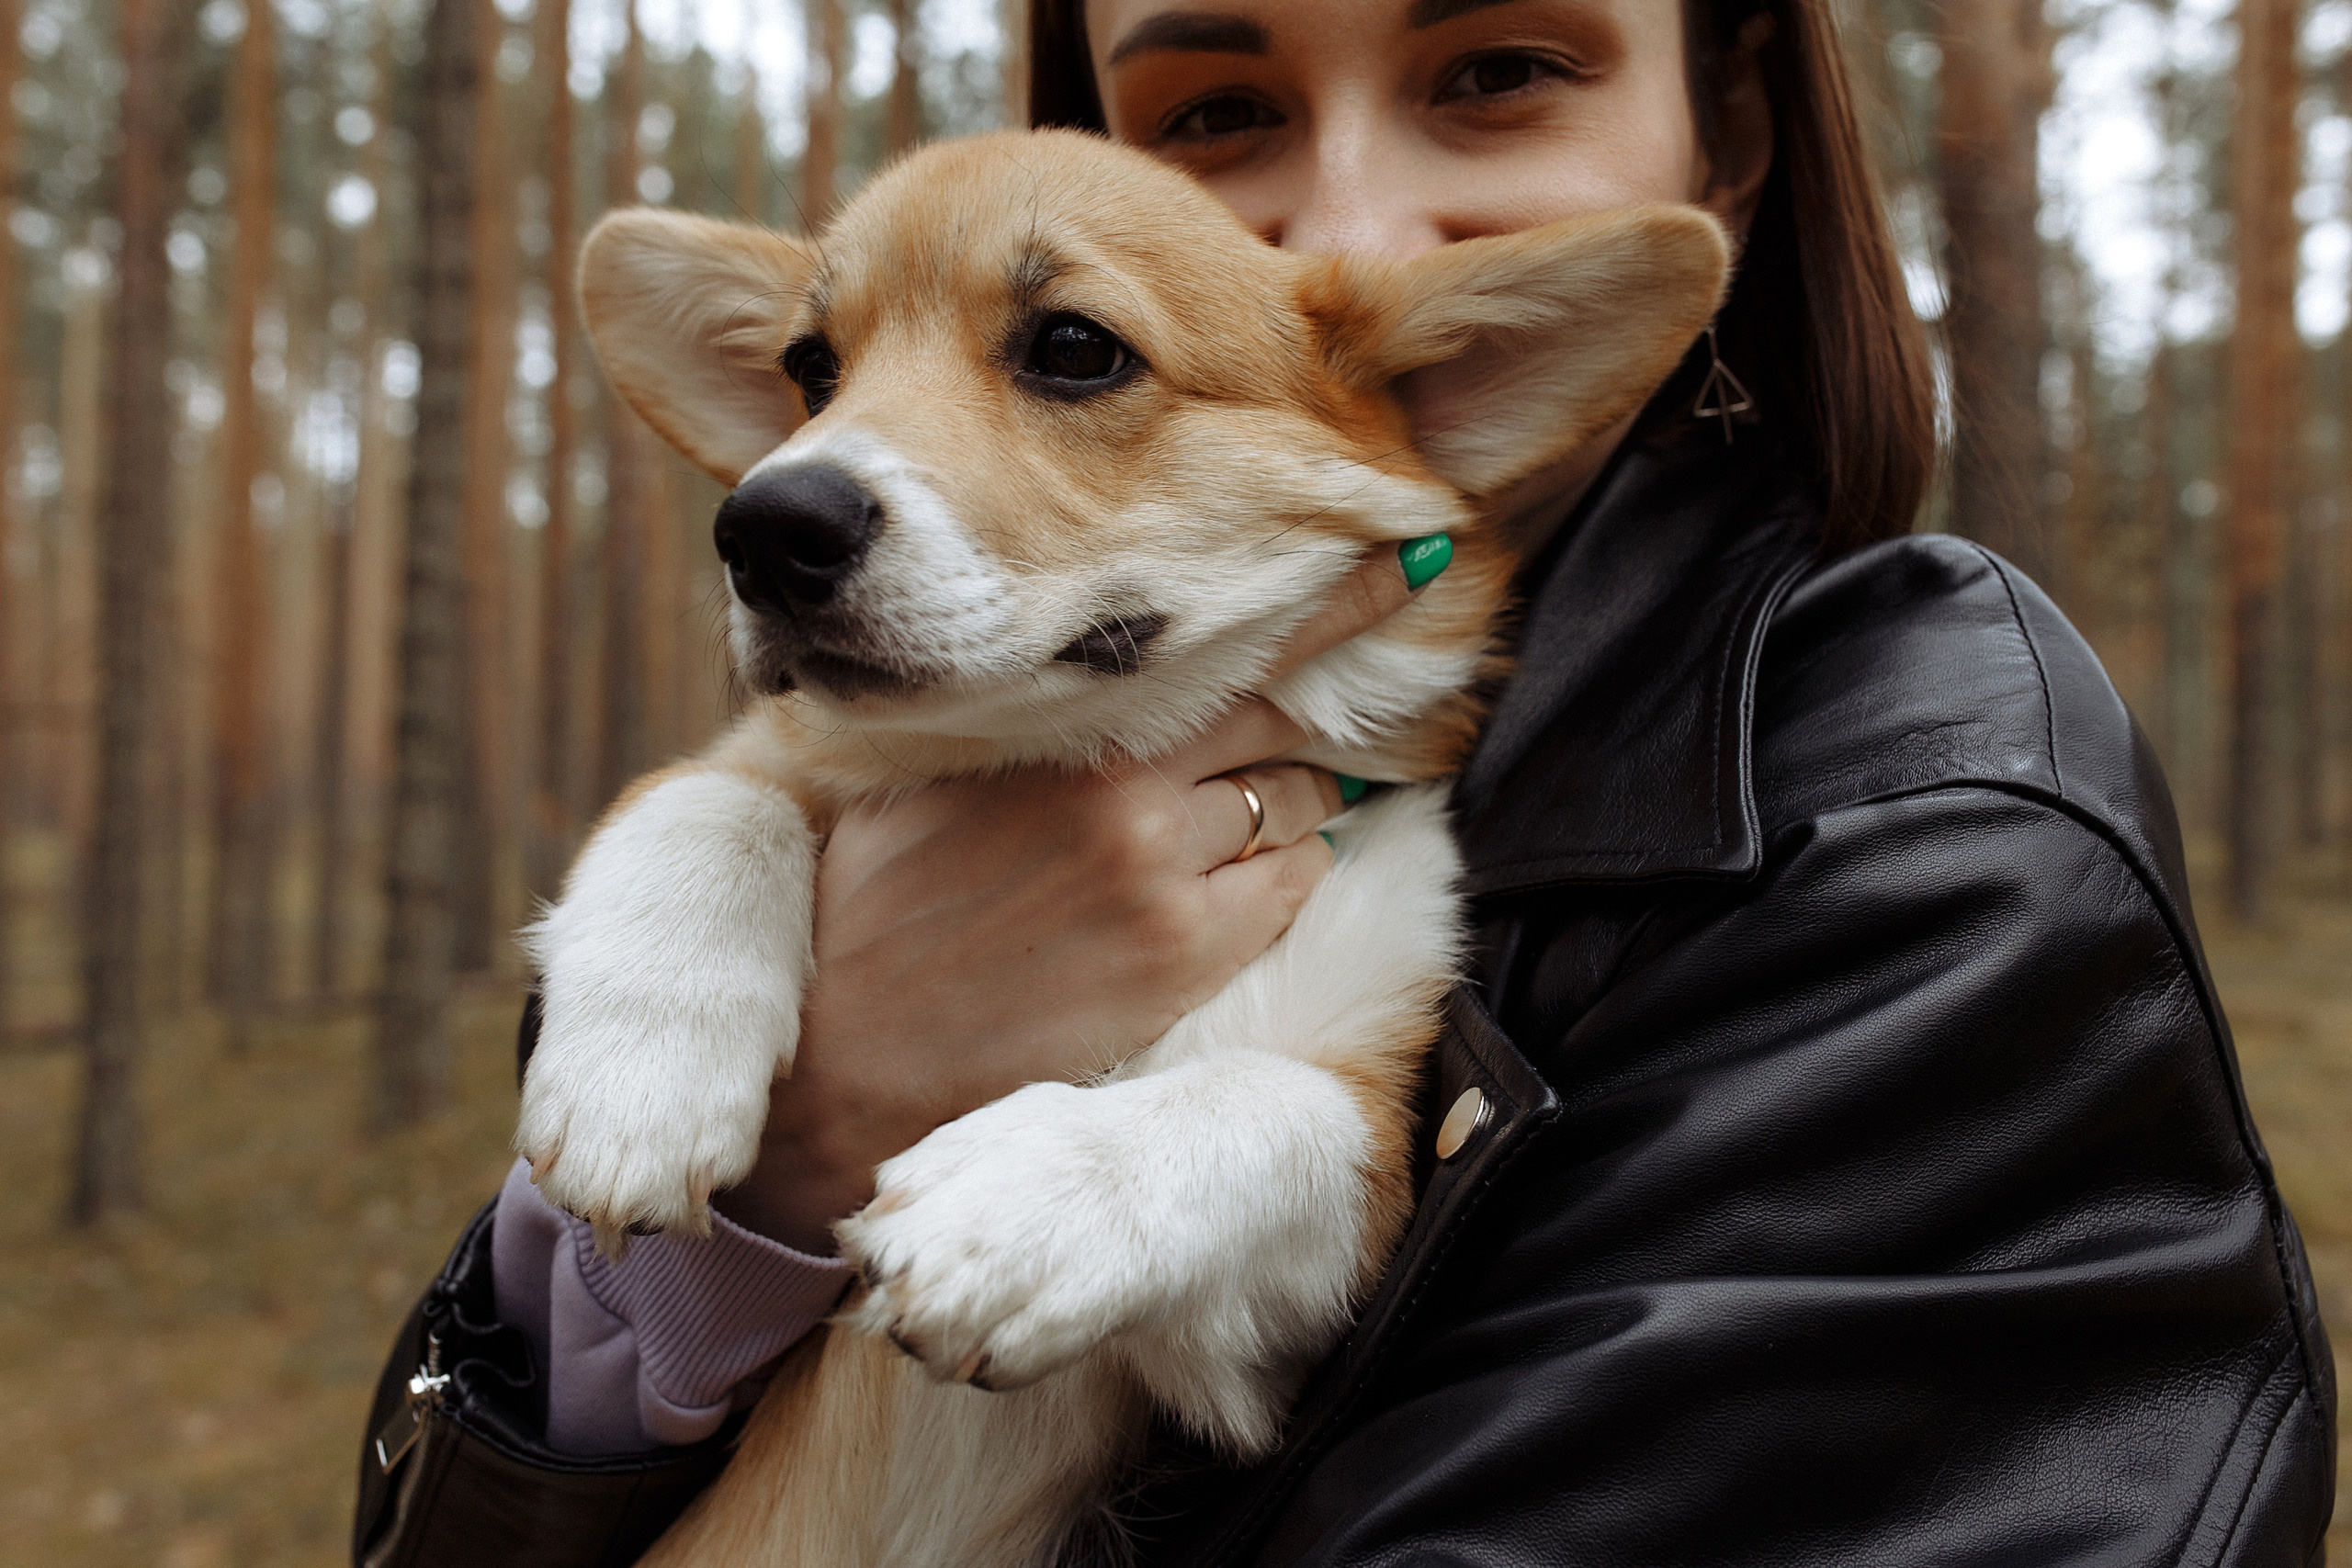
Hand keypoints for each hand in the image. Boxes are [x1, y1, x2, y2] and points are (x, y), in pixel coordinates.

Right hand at [712, 549, 1426, 1252]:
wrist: (845, 1050)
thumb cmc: (868, 899)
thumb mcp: (923, 766)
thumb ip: (1020, 709)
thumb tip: (1100, 664)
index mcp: (1060, 728)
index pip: (1228, 645)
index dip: (1330, 602)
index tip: (1404, 562)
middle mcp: (1126, 790)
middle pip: (1281, 718)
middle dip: (1326, 704)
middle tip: (1372, 685)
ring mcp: (1165, 878)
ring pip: (1298, 802)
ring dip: (1300, 793)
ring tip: (1277, 797)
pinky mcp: (1185, 960)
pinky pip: (1290, 888)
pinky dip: (1290, 869)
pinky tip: (1253, 875)